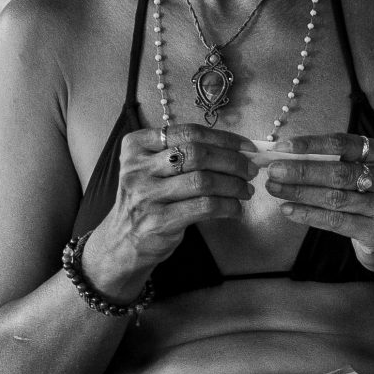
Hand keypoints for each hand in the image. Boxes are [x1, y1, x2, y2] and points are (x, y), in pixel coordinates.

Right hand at [84, 124, 255, 296]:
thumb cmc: (148, 200)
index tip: (247, 147)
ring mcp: (146, 195)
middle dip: (232, 161)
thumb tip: (238, 150)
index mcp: (136, 145)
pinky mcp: (158, 221)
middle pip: (197, 154)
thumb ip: (184, 154)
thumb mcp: (153, 169)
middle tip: (250, 170)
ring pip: (203, 181)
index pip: (188, 132)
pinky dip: (227, 207)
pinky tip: (235, 209)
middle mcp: (138, 168)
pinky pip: (204, 207)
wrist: (122, 241)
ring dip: (233, 185)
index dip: (223, 138)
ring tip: (246, 191)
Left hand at [261, 132, 373, 273]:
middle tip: (274, 170)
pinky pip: (337, 221)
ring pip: (336, 198)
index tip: (284, 147)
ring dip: (300, 193)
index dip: (312, 144)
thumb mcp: (362, 176)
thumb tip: (288, 156)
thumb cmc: (371, 202)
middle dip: (302, 171)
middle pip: (341, 172)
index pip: (346, 144)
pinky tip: (289, 210)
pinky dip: (309, 215)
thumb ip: (334, 164)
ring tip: (275, 189)